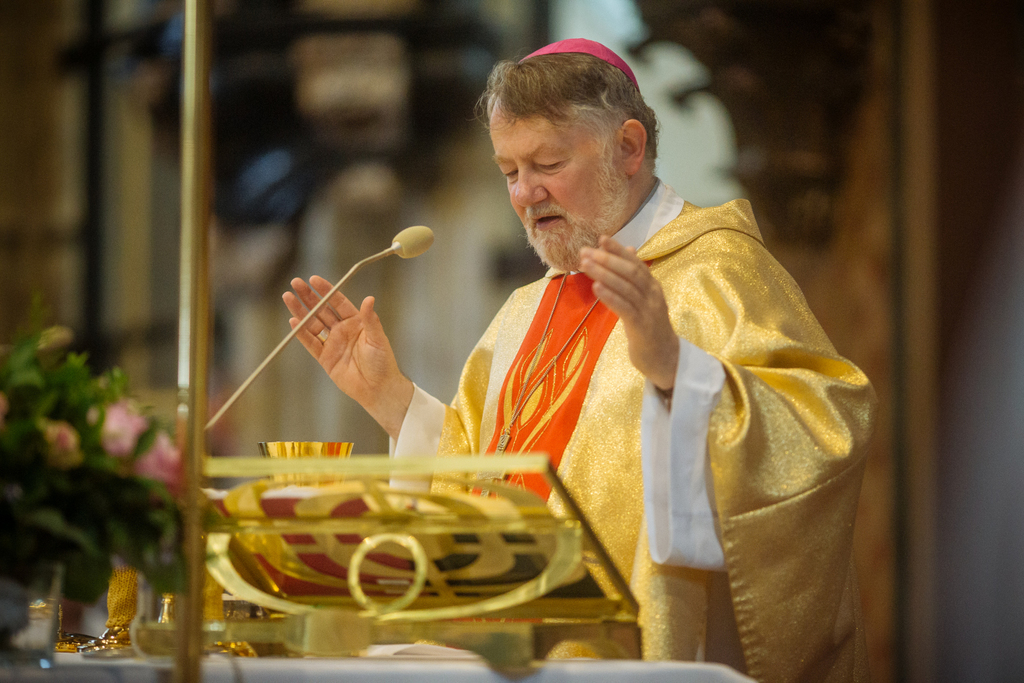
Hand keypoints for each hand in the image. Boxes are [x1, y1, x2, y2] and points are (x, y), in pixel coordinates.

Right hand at [282, 275, 412, 438]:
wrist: (378, 389)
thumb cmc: (383, 363)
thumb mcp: (377, 339)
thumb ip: (370, 319)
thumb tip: (369, 299)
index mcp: (356, 322)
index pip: (337, 302)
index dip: (326, 290)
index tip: (313, 279)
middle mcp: (342, 330)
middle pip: (321, 310)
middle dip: (308, 297)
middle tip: (295, 283)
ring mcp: (332, 344)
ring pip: (312, 324)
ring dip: (300, 311)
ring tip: (288, 297)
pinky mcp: (325, 358)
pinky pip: (310, 343)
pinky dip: (301, 333)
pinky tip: (292, 321)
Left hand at [579, 236, 678, 390]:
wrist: (666, 359)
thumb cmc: (650, 329)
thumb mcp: (643, 301)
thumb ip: (634, 280)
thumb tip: (628, 251)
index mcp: (653, 286)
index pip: (635, 262)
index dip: (618, 250)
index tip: (601, 238)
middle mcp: (653, 294)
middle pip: (630, 271)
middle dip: (607, 259)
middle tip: (586, 251)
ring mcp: (648, 310)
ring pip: (626, 287)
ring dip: (604, 274)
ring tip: (585, 265)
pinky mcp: (641, 327)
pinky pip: (625, 308)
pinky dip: (610, 296)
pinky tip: (596, 288)